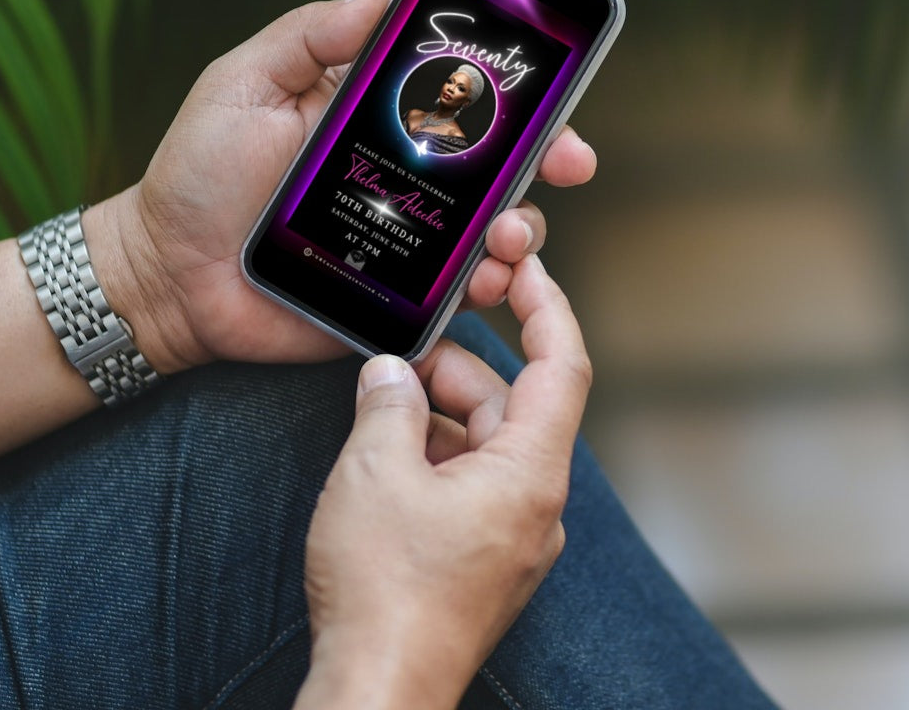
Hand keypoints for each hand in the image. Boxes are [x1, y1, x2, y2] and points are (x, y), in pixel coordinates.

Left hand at [84, 0, 596, 372]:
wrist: (165, 273)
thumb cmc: (196, 173)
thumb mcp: (243, 85)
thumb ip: (308, 36)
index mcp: (372, 120)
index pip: (460, 102)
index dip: (518, 98)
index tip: (555, 99)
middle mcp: (398, 178)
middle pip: (495, 168)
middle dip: (546, 163)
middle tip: (565, 165)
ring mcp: (399, 241)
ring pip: (488, 234)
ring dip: (522, 229)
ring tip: (508, 235)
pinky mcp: (389, 300)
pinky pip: (451, 299)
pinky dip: (483, 291)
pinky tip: (485, 283)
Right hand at [294, 256, 590, 709]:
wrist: (379, 687)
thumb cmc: (386, 590)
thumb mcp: (374, 471)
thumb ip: (388, 404)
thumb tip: (388, 374)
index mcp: (529, 474)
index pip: (562, 367)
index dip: (548, 307)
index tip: (525, 267)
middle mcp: (535, 506)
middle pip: (510, 407)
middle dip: (454, 372)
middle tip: (396, 357)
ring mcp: (512, 539)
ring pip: (485, 448)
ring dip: (436, 419)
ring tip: (377, 411)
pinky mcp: (484, 563)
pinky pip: (469, 488)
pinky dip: (433, 460)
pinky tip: (385, 462)